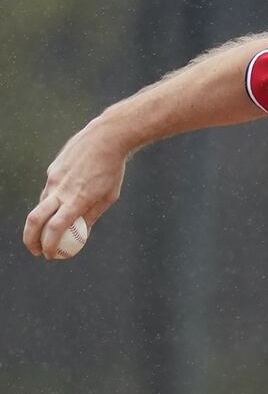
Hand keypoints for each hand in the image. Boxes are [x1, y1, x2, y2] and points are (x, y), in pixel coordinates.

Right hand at [23, 118, 128, 258]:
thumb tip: (81, 234)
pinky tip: (65, 196)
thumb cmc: (112, 169)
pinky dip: (52, 200)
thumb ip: (92, 215)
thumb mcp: (108, 196)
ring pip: (42, 204)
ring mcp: (54, 178)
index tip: (50, 255)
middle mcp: (61, 189)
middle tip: (36, 250)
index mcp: (77, 199)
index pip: (55, 228)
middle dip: (30, 239)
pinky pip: (49, 189)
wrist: (106, 138)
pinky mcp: (52, 169)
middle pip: (35, 219)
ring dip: (43, 219)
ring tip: (53, 226)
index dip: (49, 244)